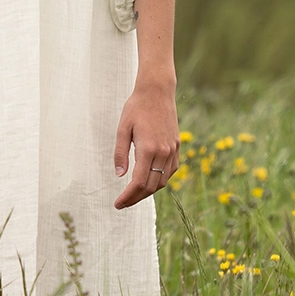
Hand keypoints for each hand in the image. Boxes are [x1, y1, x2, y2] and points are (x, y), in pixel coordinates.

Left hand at [114, 80, 179, 208]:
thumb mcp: (122, 129)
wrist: (157, 91)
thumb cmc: (136, 107)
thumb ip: (120, 153)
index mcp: (148, 149)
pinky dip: (160, 180)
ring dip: (148, 191)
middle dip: (136, 198)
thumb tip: (119, 175)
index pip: (139, 183)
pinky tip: (149, 181)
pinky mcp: (177, 146)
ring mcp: (172, 150)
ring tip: (134, 194)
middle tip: (123, 203)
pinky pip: (170, 171)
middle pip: (151, 187)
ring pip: (163, 181)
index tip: (117, 204)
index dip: (128, 197)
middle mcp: (163, 152)